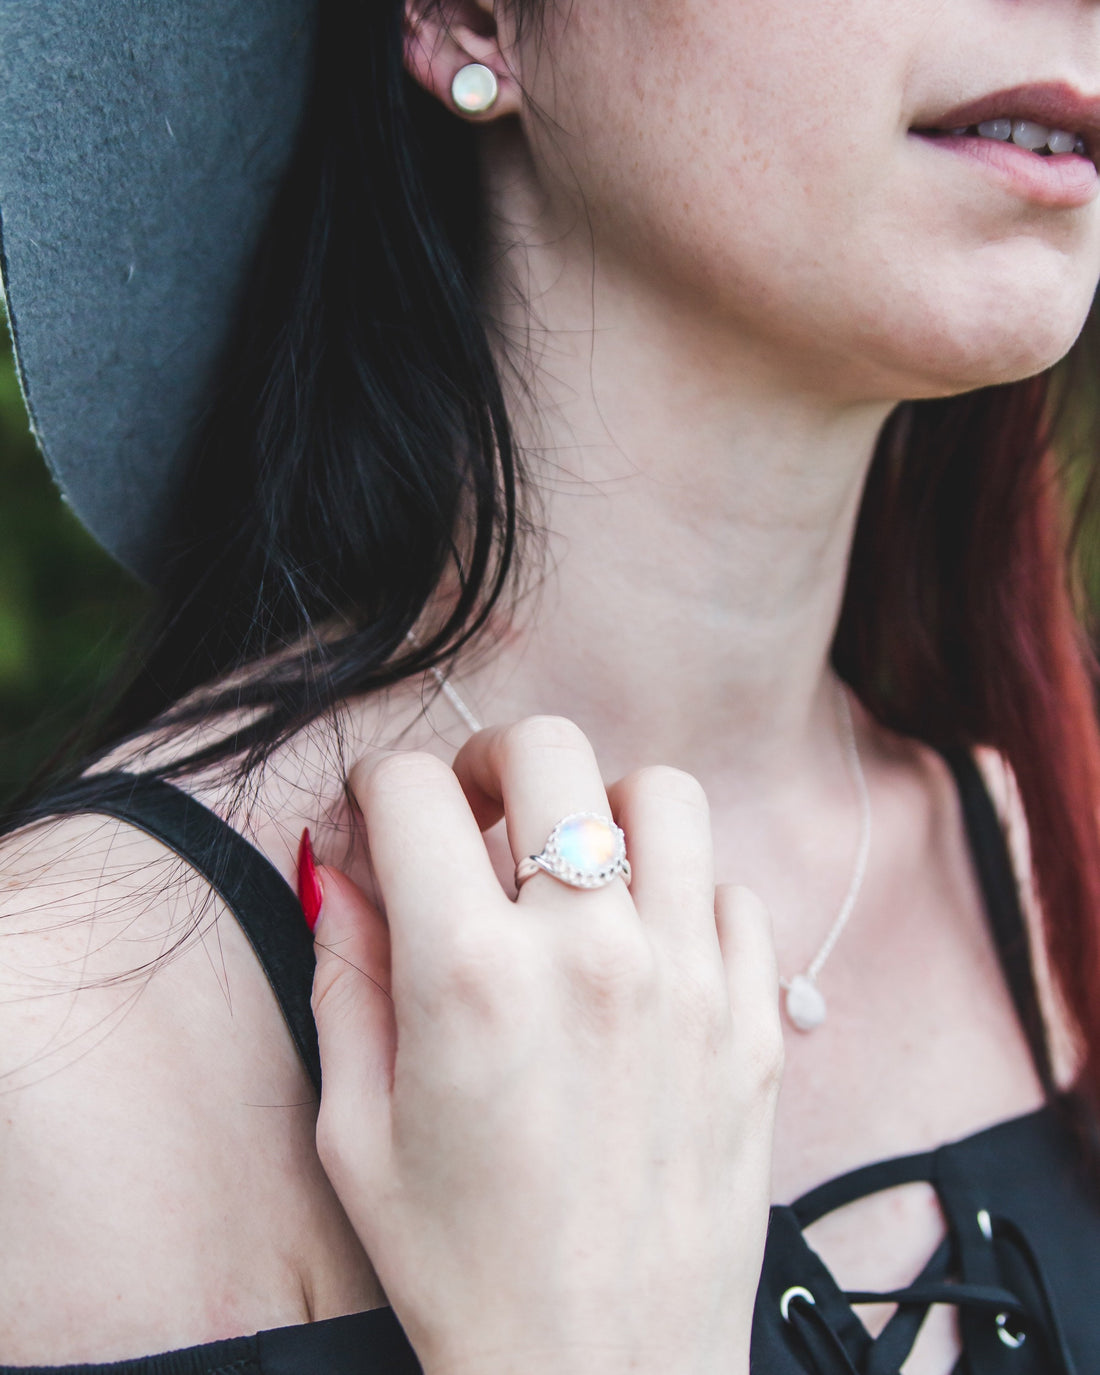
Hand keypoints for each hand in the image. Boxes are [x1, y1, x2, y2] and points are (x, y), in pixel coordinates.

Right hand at [310, 716, 782, 1374]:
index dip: (375, 784)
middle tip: (478, 811)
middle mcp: (589, 954)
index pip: (413, 791)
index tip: (377, 814)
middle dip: (491, 760)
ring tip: (578, 864)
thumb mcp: (357, 1134)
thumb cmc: (465, 1270)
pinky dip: (687, 892)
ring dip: (605, 806)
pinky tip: (651, 942)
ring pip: (663, 796)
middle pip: (548, 751)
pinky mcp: (752, 1024)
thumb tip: (341, 872)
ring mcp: (687, 982)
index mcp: (470, 977)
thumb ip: (345, 979)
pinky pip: (734, 893)